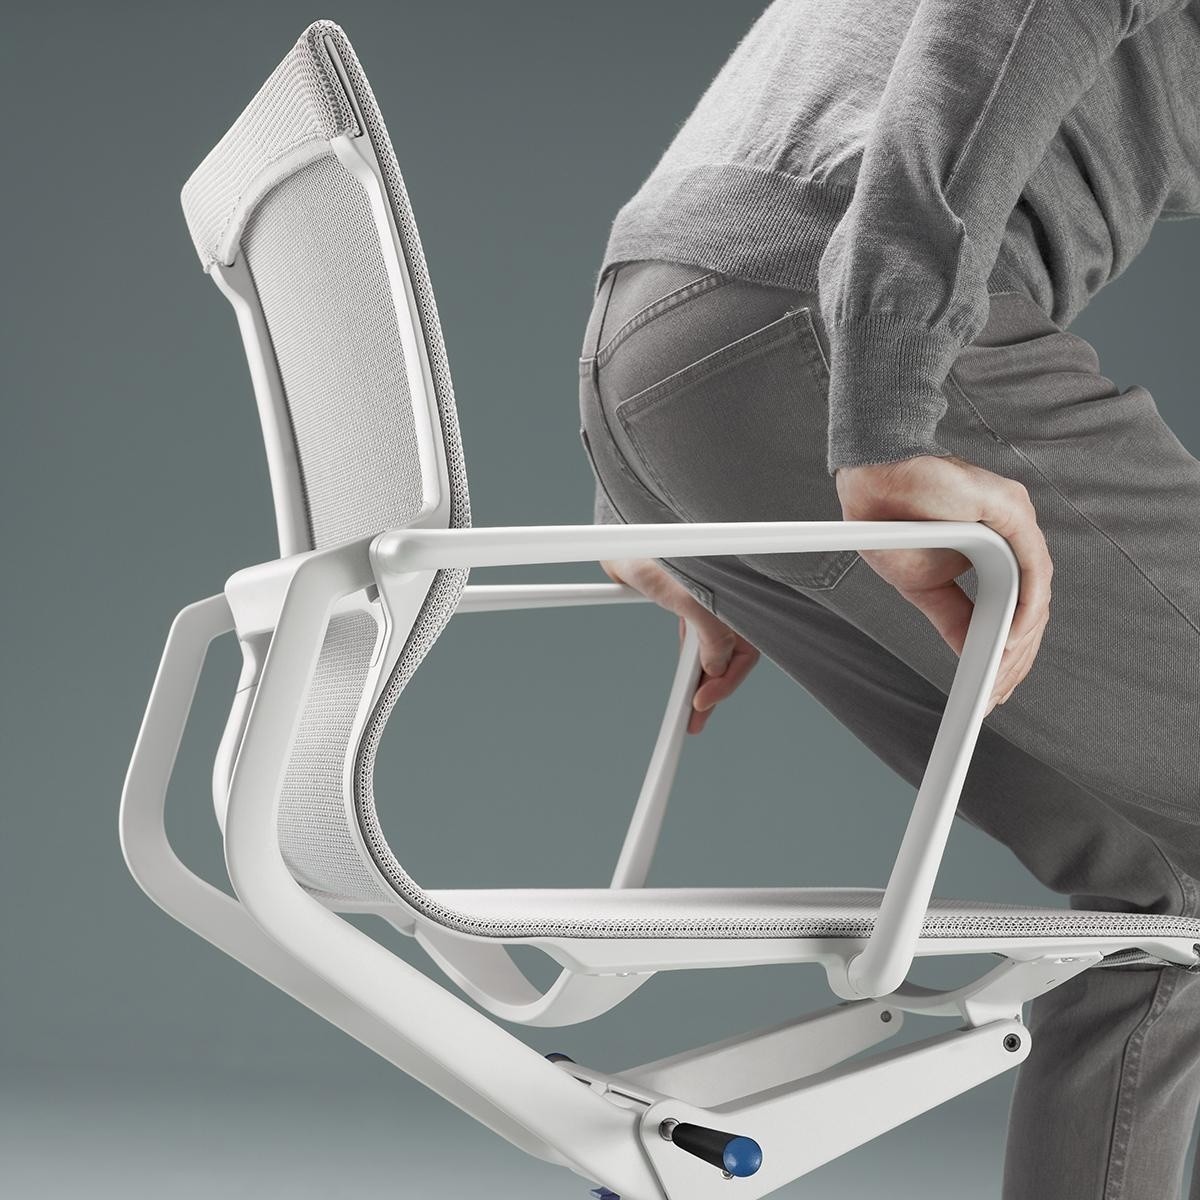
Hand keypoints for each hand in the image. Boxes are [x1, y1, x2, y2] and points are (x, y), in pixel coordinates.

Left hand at [598, 557, 759, 732]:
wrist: (619, 531)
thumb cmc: (652, 548)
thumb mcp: (683, 592)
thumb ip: (709, 630)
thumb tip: (717, 666)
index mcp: (738, 594)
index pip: (747, 648)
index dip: (727, 680)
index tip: (702, 703)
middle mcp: (728, 599)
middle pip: (732, 653)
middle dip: (716, 687)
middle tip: (696, 716)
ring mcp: (709, 601)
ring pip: (714, 648)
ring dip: (703, 677)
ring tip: (690, 709)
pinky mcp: (689, 601)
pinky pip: (698, 637)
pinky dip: (692, 659)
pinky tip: (687, 680)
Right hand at [835, 454, 1051, 713]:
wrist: (873, 479)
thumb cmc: (891, 523)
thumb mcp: (921, 587)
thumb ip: (952, 616)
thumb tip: (971, 653)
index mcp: (991, 556)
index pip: (1013, 612)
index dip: (1008, 655)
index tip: (995, 690)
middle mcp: (1012, 541)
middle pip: (1031, 609)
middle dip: (1016, 660)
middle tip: (998, 695)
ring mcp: (1016, 524)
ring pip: (1036, 594)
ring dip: (1020, 642)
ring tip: (1000, 676)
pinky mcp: (1013, 512)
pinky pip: (1032, 568)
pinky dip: (1025, 608)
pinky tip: (1011, 639)